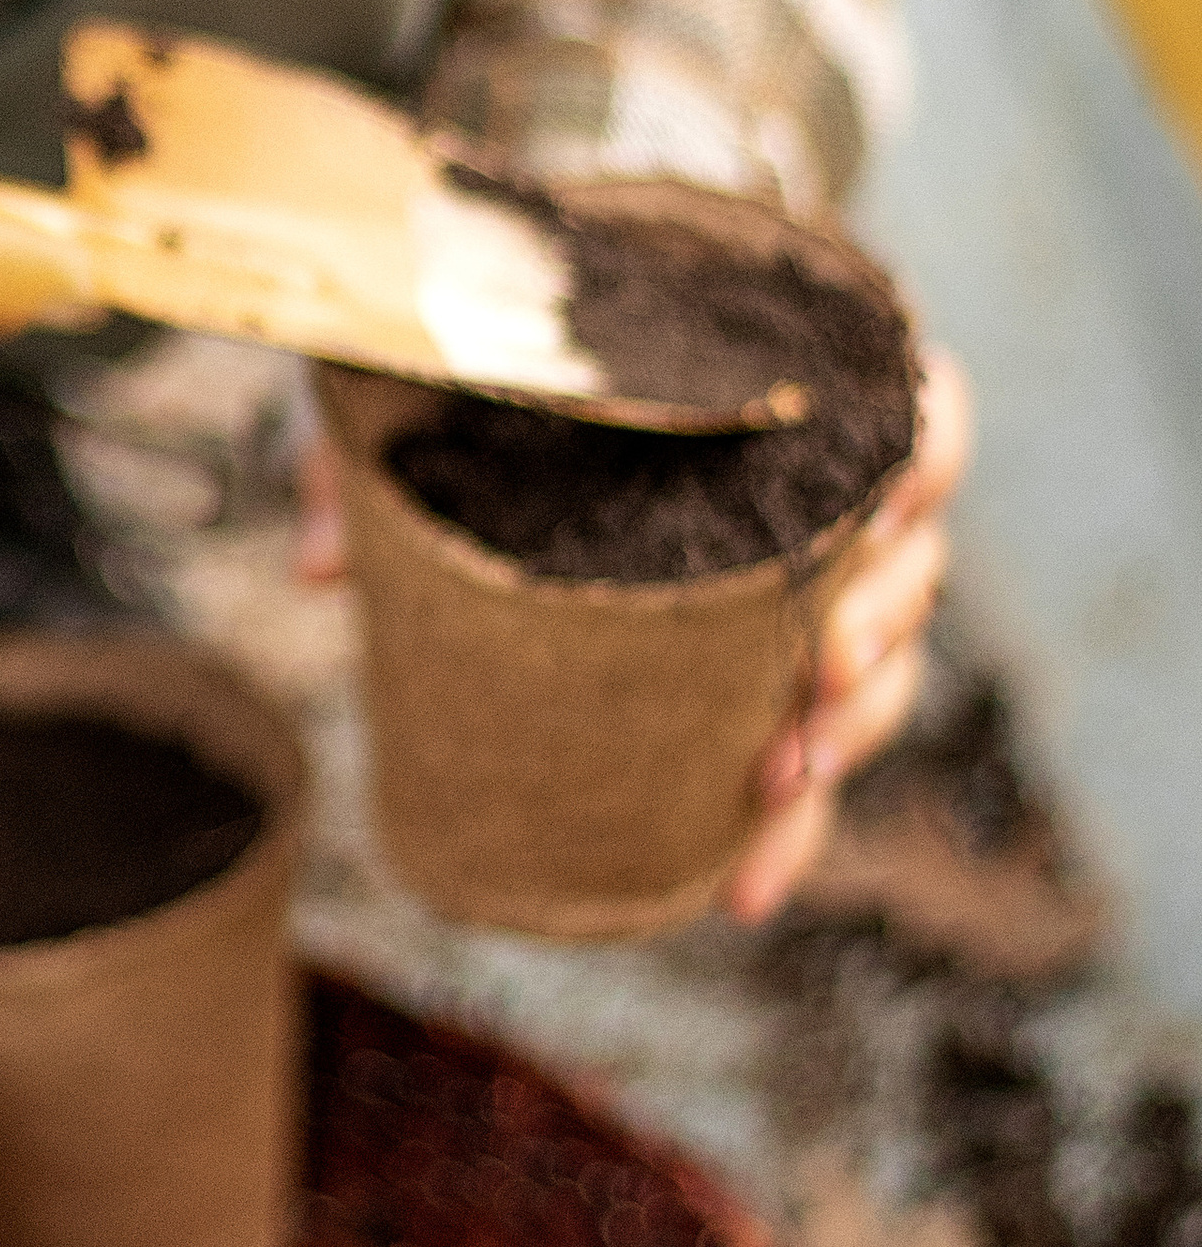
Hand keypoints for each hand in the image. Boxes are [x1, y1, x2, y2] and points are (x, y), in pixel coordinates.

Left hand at [294, 342, 975, 925]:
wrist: (510, 359)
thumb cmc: (498, 360)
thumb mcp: (427, 377)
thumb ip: (372, 449)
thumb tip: (320, 571)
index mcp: (788, 387)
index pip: (920, 408)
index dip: (926, 461)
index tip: (886, 510)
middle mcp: (823, 493)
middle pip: (910, 562)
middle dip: (879, 630)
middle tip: (813, 679)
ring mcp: (805, 590)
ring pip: (878, 673)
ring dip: (845, 741)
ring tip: (777, 793)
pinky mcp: (759, 669)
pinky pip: (808, 754)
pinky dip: (787, 824)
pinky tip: (741, 888)